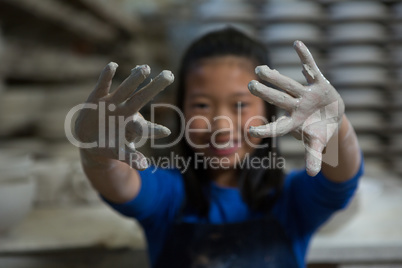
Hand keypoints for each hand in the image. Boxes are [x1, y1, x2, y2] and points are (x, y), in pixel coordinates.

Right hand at [74, 62, 173, 169]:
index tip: (166, 133)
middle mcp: (125, 111)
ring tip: (145, 68)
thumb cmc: (110, 144)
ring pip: (126, 89)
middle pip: (141, 98)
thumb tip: (145, 167)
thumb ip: (131, 158)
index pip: (146, 128)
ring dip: (134, 79)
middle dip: (154, 88)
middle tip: (169, 75)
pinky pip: (103, 85)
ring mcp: (112, 103)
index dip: (154, 131)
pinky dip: (106, 76)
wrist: (90, 136)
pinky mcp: (97, 98)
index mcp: (132, 125)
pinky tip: (113, 66)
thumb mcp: (120, 152)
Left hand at [248, 41, 344, 175]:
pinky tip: (297, 43)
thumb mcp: (317, 145)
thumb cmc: (319, 132)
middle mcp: (295, 107)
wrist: (331, 117)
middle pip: (278, 100)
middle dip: (266, 94)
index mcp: (294, 123)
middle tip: (249, 86)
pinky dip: (306, 57)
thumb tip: (314, 174)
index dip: (265, 128)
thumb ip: (314, 158)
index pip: (277, 127)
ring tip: (260, 69)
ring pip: (288, 84)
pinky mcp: (318, 84)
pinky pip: (311, 68)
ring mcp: (305, 94)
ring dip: (275, 76)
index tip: (249, 130)